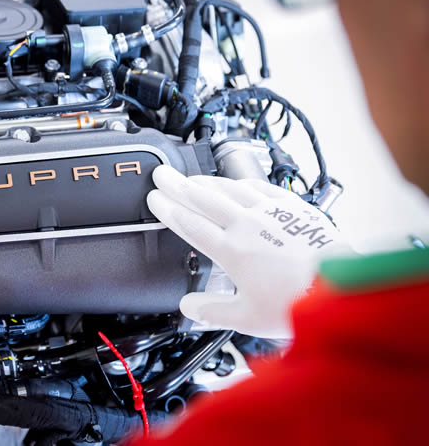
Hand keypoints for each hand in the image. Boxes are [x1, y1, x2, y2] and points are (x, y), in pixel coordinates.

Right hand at [146, 166, 346, 337]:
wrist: (339, 287)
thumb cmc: (297, 303)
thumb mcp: (247, 317)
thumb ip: (212, 310)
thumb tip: (188, 306)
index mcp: (231, 251)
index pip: (189, 224)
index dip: (167, 210)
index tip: (153, 199)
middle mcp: (247, 225)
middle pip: (203, 198)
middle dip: (178, 185)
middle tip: (161, 174)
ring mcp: (270, 212)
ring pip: (229, 189)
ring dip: (206, 181)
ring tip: (191, 177)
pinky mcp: (291, 206)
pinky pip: (260, 187)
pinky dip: (241, 183)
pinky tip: (236, 183)